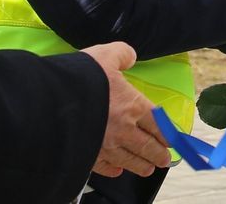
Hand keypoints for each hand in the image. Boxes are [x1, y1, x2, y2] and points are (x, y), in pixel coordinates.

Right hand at [81, 42, 170, 178]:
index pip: (158, 123)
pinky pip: (105, 166)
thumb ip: (122, 54)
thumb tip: (130, 57)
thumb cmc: (82, 77)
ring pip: (130, 160)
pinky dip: (113, 169)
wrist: (52, 100)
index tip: (173, 140)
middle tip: (165, 159)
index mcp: (132, 105)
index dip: (167, 133)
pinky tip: (117, 170)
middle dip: (159, 153)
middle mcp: (124, 129)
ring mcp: (107, 145)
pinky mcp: (89, 156)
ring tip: (149, 169)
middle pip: (148, 146)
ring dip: (142, 165)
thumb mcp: (105, 55)